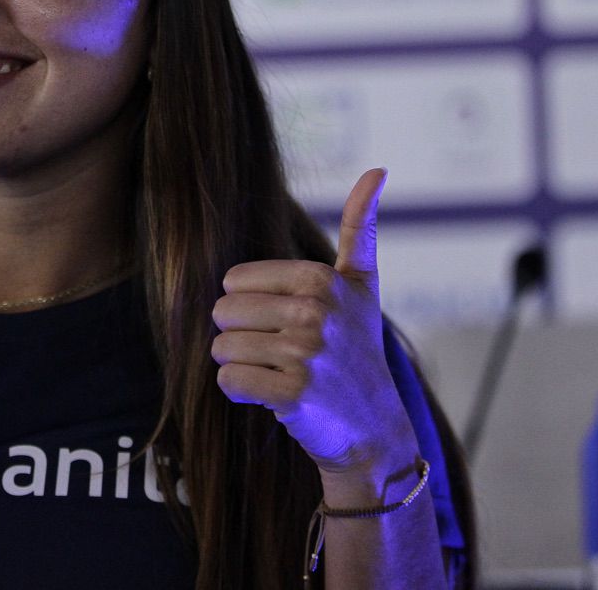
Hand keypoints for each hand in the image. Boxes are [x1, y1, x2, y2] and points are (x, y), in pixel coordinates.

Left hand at [211, 169, 416, 476]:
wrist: (374, 427)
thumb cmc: (357, 349)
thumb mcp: (363, 285)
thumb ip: (360, 227)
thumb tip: (376, 170)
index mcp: (322, 279)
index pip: (233, 282)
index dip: (250, 306)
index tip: (289, 323)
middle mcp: (316, 312)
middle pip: (222, 314)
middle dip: (241, 336)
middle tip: (280, 353)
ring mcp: (306, 353)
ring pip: (221, 347)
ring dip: (241, 364)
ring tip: (279, 373)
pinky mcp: (293, 393)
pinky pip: (228, 380)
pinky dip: (241, 391)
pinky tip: (273, 396)